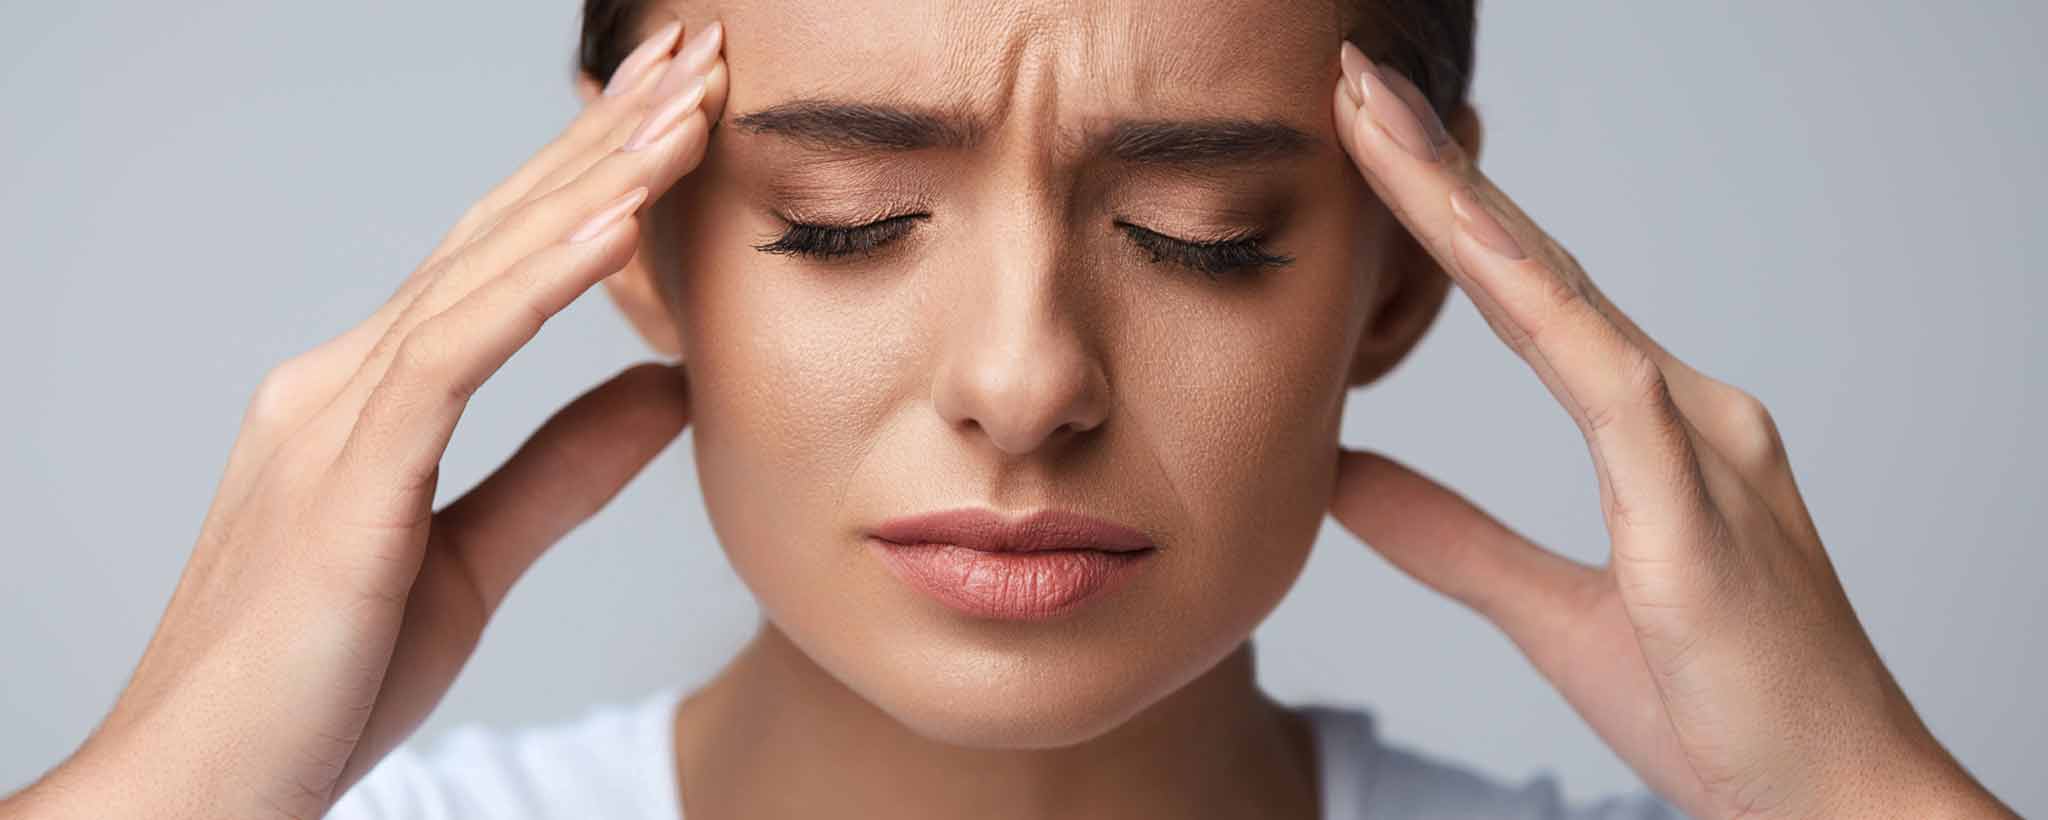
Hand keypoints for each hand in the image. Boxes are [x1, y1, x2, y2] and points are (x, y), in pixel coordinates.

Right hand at [3, 18, 727, 819]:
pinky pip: (453, 353)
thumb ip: (563, 469)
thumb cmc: (316, 689)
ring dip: (593, 180)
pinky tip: (613, 220)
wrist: (201, 795)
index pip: (499, 260)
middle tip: (695, 54)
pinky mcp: (345, 478)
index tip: (677, 117)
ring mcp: (332, 419)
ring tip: (685, 106)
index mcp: (368, 399)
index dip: (589, 179)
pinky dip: (538, 281)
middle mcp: (341, 382)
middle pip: (496, 230)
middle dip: (601, 136)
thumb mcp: (474, 563)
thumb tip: (665, 389)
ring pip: (483, 267)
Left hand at [1322, 43, 2013, 819]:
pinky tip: (1477, 256)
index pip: (1524, 294)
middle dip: (1440, 172)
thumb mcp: (1546, 615)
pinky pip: (1614, 397)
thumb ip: (1449, 538)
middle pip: (1537, 268)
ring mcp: (1701, 451)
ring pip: (1562, 302)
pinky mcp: (1697, 519)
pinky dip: (1546, 320)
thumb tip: (1343, 479)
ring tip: (1383, 127)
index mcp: (1652, 426)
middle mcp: (1684, 410)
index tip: (1365, 140)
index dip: (1443, 214)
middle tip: (1356, 83)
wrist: (1836, 806)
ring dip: (1466, 210)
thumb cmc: (1722, 709)